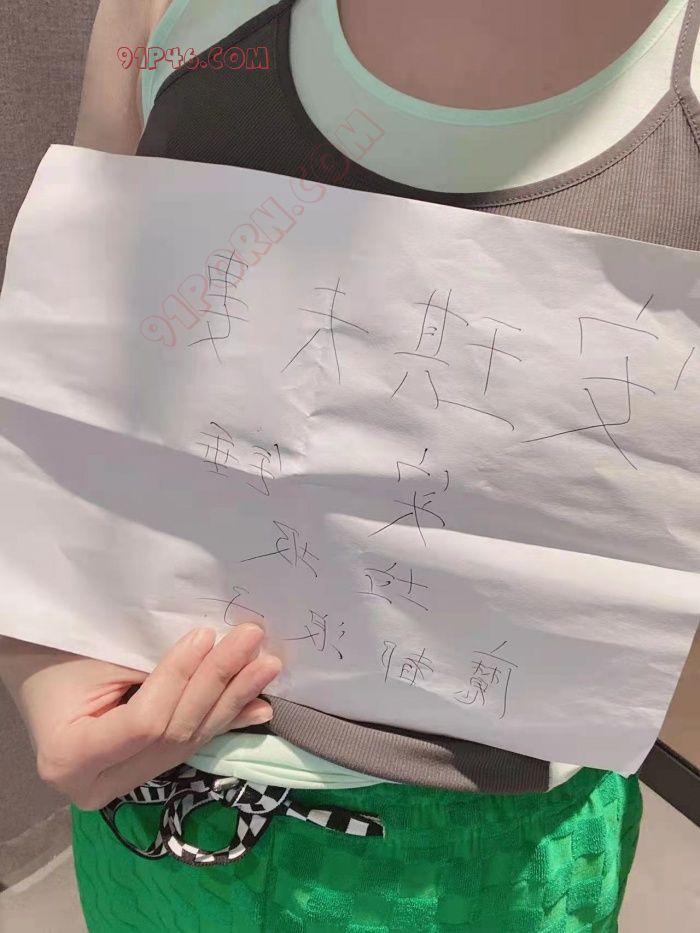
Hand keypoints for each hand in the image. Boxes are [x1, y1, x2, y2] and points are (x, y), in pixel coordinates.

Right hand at [12, 623, 281, 809]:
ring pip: (189, 742)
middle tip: (251, 639)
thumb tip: (217, 652)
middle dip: (219, 683)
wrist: (37, 670)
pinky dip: (226, 721)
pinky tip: (258, 706)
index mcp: (70, 759)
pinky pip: (190, 746)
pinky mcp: (144, 769)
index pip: (145, 722)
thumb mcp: (97, 657)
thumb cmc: (57, 655)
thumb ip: (152, 668)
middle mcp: (98, 785)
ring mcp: (124, 782)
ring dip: (233, 700)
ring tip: (266, 666)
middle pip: (174, 735)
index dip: (181, 678)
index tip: (204, 634)